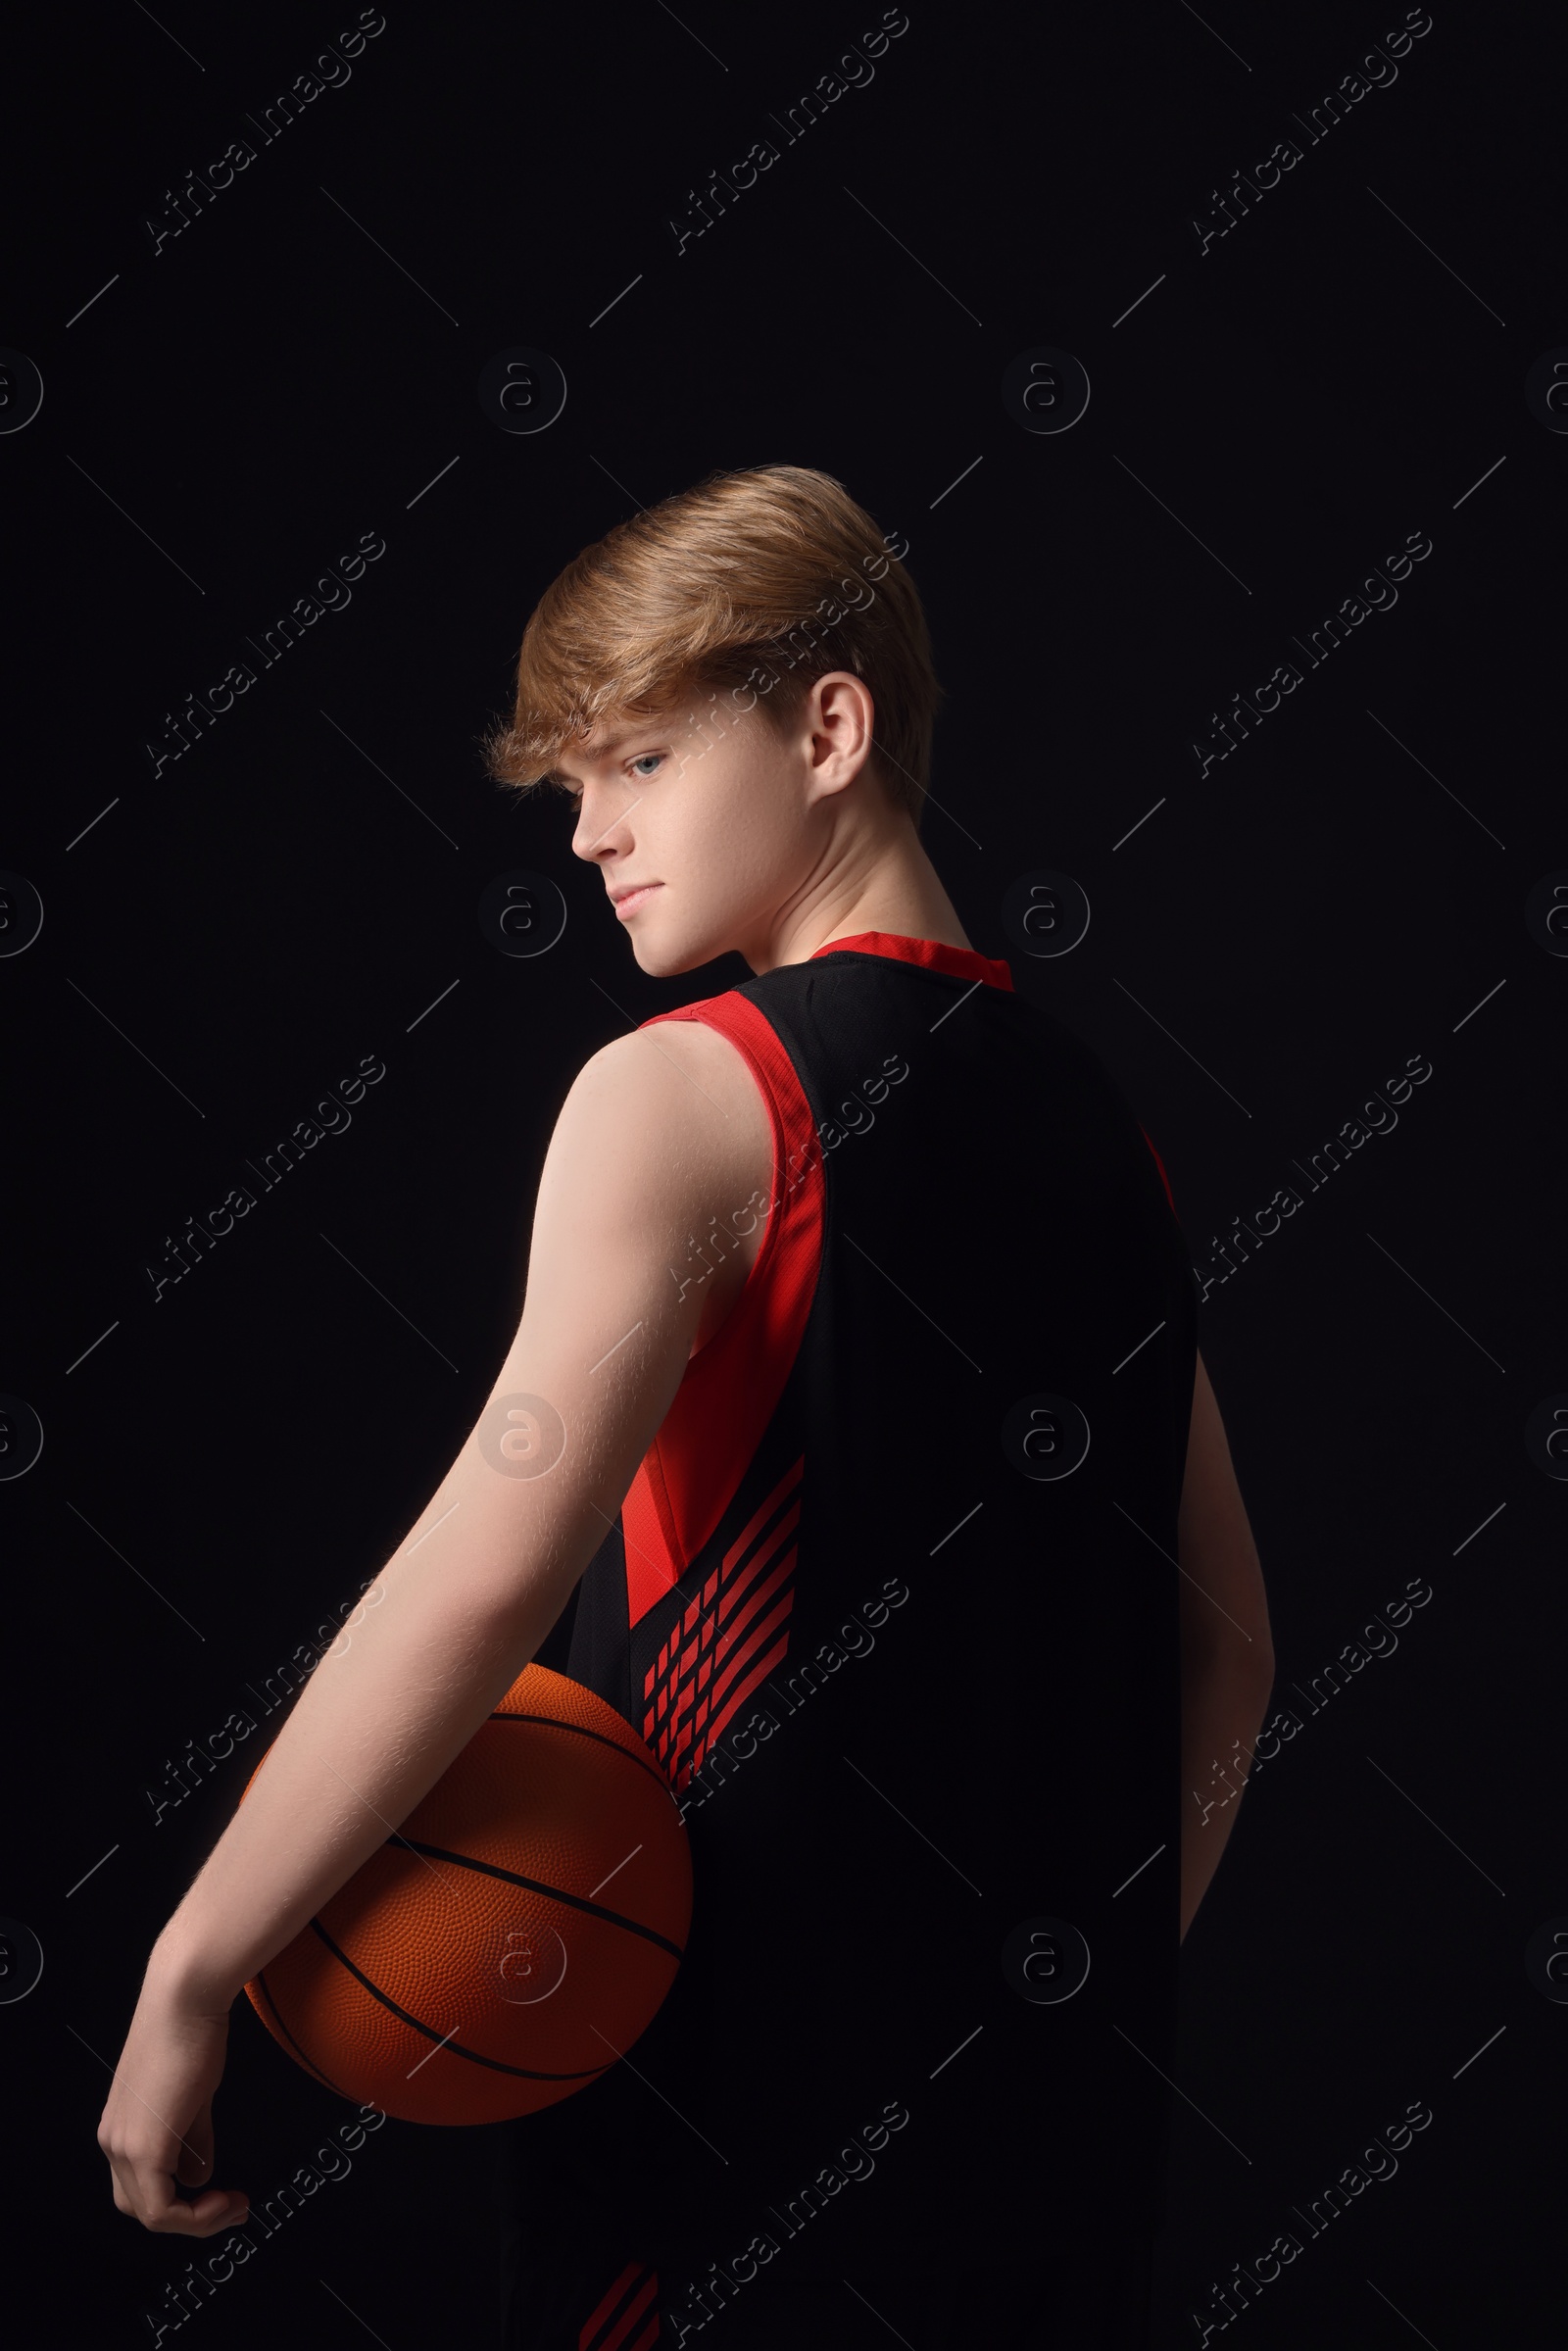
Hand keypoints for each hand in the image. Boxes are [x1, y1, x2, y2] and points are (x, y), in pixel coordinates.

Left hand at [97, 1954, 249, 2235]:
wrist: (184, 2000)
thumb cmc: (189, 2032)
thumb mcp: (192, 2098)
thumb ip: (192, 2140)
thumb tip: (198, 2175)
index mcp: (121, 2129)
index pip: (141, 2190)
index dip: (184, 2207)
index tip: (225, 2199)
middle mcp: (114, 2141)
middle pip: (141, 2209)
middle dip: (189, 2219)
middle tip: (230, 2206)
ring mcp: (123, 2146)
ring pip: (150, 2212)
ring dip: (195, 2219)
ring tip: (232, 2203)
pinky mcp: (143, 2146)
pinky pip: (160, 2206)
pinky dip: (194, 2214)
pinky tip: (222, 2196)